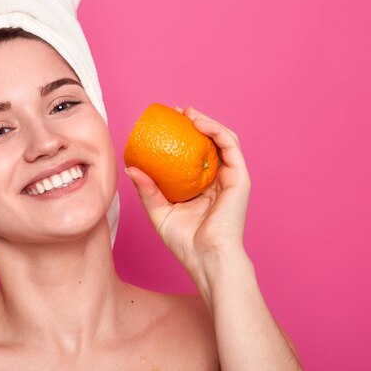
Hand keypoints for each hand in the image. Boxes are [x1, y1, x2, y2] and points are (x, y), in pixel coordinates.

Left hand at [126, 106, 250, 284]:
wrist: (206, 258)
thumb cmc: (184, 242)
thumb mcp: (159, 211)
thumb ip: (147, 190)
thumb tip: (131, 168)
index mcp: (202, 188)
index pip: (194, 156)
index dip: (182, 137)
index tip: (164, 125)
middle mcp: (218, 181)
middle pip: (210, 144)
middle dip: (195, 123)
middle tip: (175, 112)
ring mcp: (231, 179)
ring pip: (223, 140)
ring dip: (206, 121)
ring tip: (187, 113)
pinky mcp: (240, 179)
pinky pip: (230, 146)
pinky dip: (216, 130)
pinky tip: (198, 123)